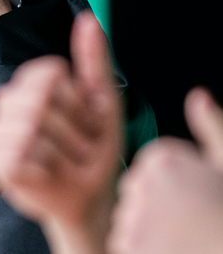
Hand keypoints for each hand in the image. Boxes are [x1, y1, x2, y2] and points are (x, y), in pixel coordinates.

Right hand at [0, 11, 121, 252]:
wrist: (89, 198)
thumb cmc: (94, 150)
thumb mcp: (101, 101)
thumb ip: (93, 59)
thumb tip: (88, 18)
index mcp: (30, 85)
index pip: (49, 71)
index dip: (75, 98)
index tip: (82, 117)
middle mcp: (8, 105)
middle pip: (40, 97)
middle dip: (72, 126)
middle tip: (77, 143)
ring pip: (34, 126)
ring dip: (64, 150)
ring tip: (66, 160)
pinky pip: (25, 153)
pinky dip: (48, 167)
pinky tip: (51, 173)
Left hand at [108, 87, 222, 253]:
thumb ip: (212, 127)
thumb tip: (198, 96)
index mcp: (164, 158)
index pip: (151, 168)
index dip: (177, 186)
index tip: (198, 199)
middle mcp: (141, 181)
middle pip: (136, 191)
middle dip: (158, 204)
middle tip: (192, 221)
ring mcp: (132, 213)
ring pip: (129, 217)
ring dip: (148, 227)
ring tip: (184, 238)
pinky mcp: (125, 245)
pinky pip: (122, 242)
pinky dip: (140, 248)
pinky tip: (171, 249)